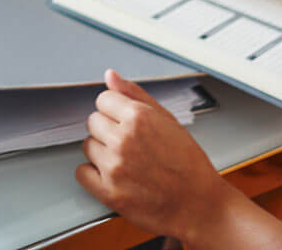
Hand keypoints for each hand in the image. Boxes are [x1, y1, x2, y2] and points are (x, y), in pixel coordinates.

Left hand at [78, 70, 242, 238]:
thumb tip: (110, 76)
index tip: (126, 122)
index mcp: (139, 118)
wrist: (199, 204)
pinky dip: (93, 175)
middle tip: (130, 144)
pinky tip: (114, 176)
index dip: (116, 111)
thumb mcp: (168, 120)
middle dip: (108, 130)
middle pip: (93, 121)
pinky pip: (82, 173)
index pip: (103, 100)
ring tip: (127, 161)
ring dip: (101, 152)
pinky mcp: (109, 193)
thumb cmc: (188, 164)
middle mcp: (123, 139)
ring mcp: (114, 167)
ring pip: (87, 146)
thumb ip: (135, 95)